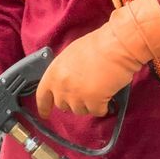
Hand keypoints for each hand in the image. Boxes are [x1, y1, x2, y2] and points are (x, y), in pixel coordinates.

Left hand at [35, 0, 159, 117]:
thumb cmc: (98, 45)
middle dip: (74, 101)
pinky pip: (96, 111)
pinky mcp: (94, 101)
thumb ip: (63, 72)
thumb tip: (65, 82)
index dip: (43, 106)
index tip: (45, 113)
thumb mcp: (70, 55)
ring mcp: (77, 96)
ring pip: (80, 110)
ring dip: (89, 104)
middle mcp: (62, 86)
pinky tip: (107, 95)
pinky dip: (103, 107)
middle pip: (63, 105)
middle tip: (86, 90)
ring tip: (98, 89)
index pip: (42, 96)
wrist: (117, 44)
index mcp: (53, 73)